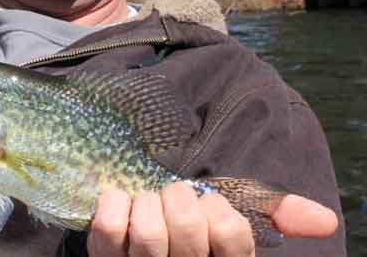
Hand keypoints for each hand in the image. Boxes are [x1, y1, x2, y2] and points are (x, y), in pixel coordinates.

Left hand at [87, 183, 337, 255]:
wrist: (131, 233)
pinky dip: (112, 204)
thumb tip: (326, 220)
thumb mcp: (229, 217)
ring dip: (146, 204)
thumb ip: (276, 214)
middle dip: (179, 199)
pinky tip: (118, 200)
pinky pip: (106, 231)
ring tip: (146, 202)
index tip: (205, 204)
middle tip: (172, 196)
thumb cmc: (187, 222)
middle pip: (187, 231)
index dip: (218, 210)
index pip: (232, 236)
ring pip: (147, 235)